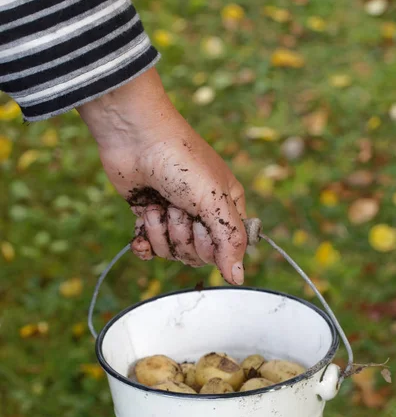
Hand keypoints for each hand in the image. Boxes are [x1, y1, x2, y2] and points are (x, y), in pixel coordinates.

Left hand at [78, 69, 246, 284]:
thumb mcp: (214, 200)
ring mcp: (174, 216)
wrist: (136, 137)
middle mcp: (202, 214)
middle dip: (182, 235)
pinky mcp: (148, 217)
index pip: (225, 250)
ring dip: (160, 230)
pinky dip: (143, 242)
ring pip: (170, 252)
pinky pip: (149, 249)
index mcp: (227, 207)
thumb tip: (238, 279)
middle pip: (196, 255)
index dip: (210, 245)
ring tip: (158, 204)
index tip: (200, 223)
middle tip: (177, 208)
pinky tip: (142, 227)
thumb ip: (229, 241)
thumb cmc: (182, 161)